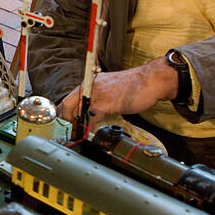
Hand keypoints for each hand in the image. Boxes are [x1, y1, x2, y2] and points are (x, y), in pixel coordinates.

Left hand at [58, 57, 177, 127]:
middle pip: (68, 105)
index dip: (64, 113)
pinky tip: (91, 131)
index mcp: (90, 83)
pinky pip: (92, 116)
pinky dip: (89, 126)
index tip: (66, 124)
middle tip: (71, 132)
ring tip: (78, 134)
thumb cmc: (134, 86)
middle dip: (67, 121)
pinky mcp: (107, 102)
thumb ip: (98, 100)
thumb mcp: (110, 92)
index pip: (68, 99)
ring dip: (77, 125)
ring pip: (78, 111)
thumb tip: (89, 115)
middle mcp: (91, 86)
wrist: (151, 81)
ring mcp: (97, 93)